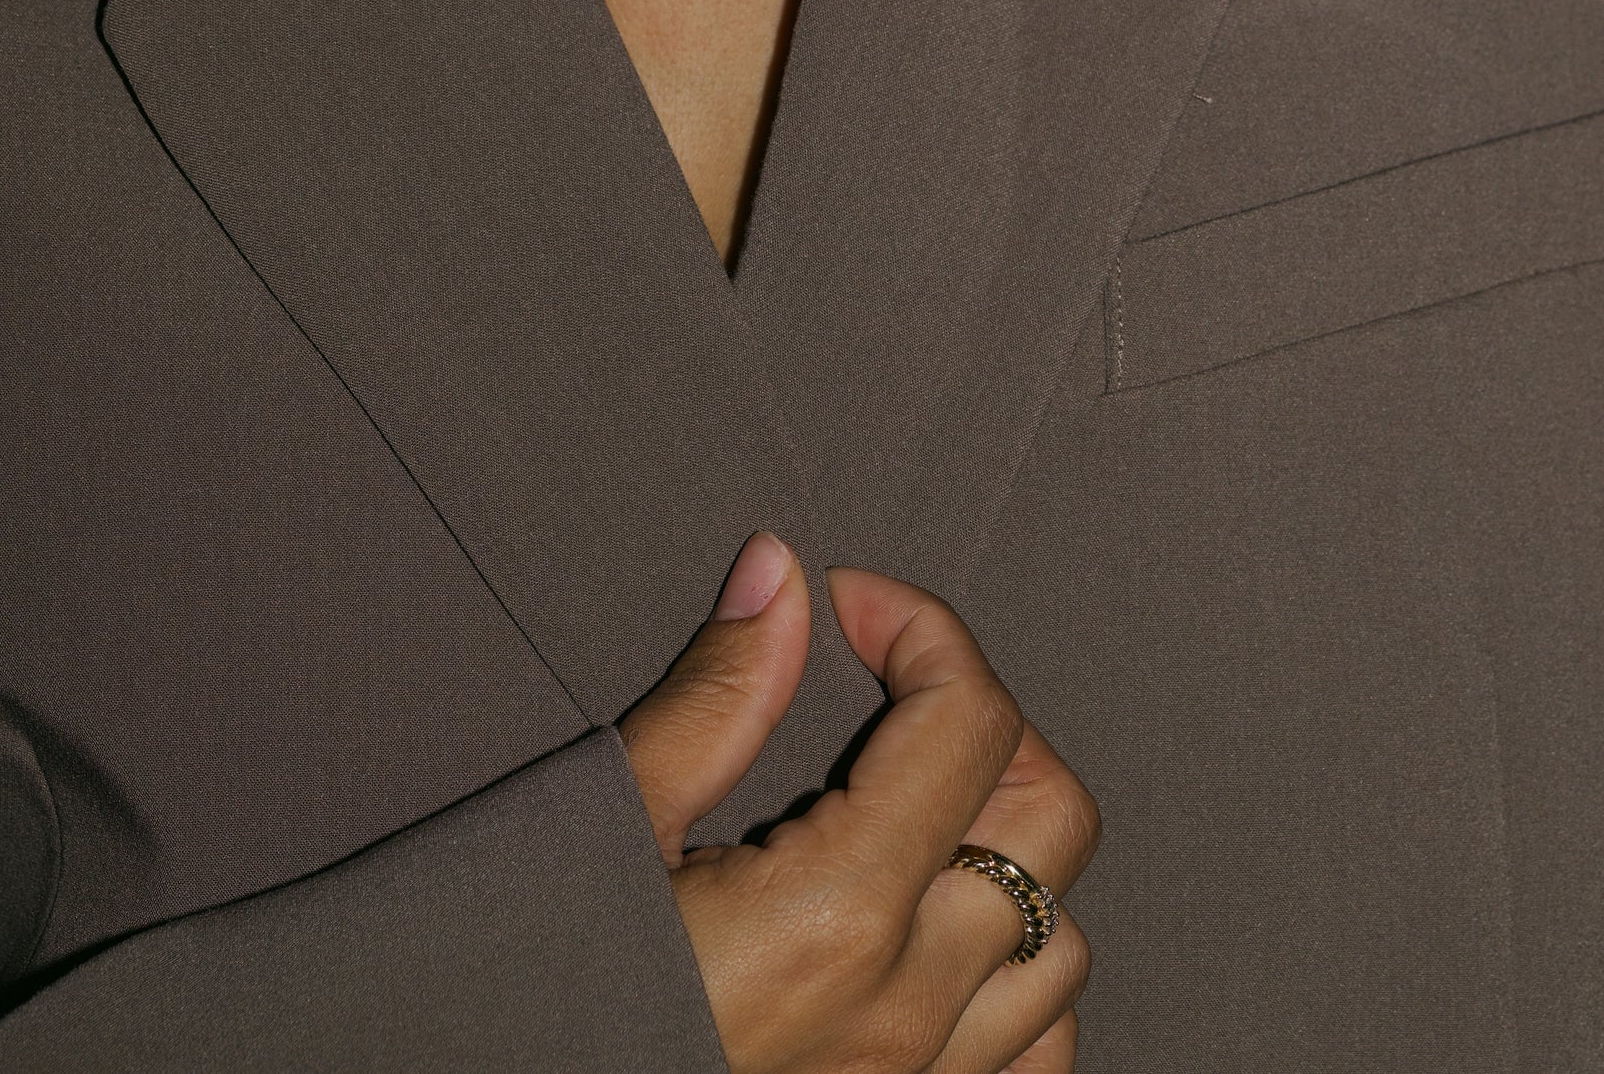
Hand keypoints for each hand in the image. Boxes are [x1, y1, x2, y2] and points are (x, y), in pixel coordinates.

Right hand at [620, 535, 1097, 1073]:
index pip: (970, 720)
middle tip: (903, 690)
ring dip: (1011, 856)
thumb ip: (714, 697)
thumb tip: (776, 578)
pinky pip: (1035, 1054)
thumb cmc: (540, 1001)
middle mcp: (903, 1007)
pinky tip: (950, 933)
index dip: (923, 628)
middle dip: (988, 719)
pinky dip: (1017, 981)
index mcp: (838, 915)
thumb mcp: (610, 828)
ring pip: (1063, 943)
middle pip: (1052, 818)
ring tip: (925, 809)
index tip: (857, 606)